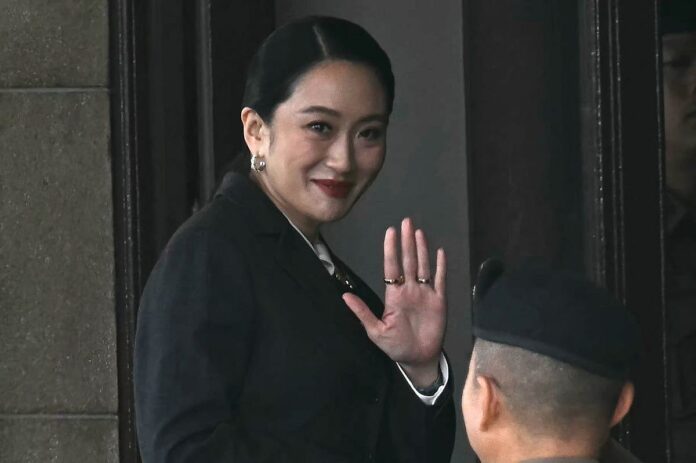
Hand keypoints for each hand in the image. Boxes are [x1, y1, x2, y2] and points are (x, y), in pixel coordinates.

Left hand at [343, 217, 446, 387]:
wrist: (418, 359)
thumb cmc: (396, 346)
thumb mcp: (376, 331)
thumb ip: (363, 313)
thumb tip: (345, 296)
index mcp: (394, 295)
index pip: (392, 267)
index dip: (391, 249)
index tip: (390, 232)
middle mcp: (409, 290)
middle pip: (409, 261)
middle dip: (406, 242)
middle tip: (405, 222)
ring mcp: (425, 294)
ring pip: (424, 266)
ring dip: (422, 249)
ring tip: (418, 232)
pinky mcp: (439, 302)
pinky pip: (440, 281)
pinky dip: (440, 267)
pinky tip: (440, 252)